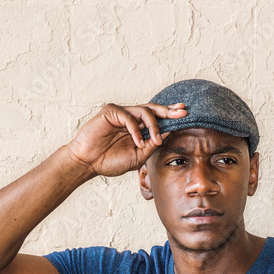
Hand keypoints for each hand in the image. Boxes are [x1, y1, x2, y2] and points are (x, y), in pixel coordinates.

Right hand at [65, 101, 186, 178]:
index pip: (157, 118)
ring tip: (156, 138)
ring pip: (144, 111)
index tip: (185, 114)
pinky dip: (135, 129)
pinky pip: (128, 117)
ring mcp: (121, 114)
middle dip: (169, 110)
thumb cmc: (110, 161)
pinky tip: (137, 141)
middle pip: (154, 109)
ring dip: (154, 125)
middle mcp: (131, 118)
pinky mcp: (110, 112)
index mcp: (138, 128)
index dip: (170, 115)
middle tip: (183, 112)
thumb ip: (152, 145)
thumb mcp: (138, 157)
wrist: (88, 163)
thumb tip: (169, 133)